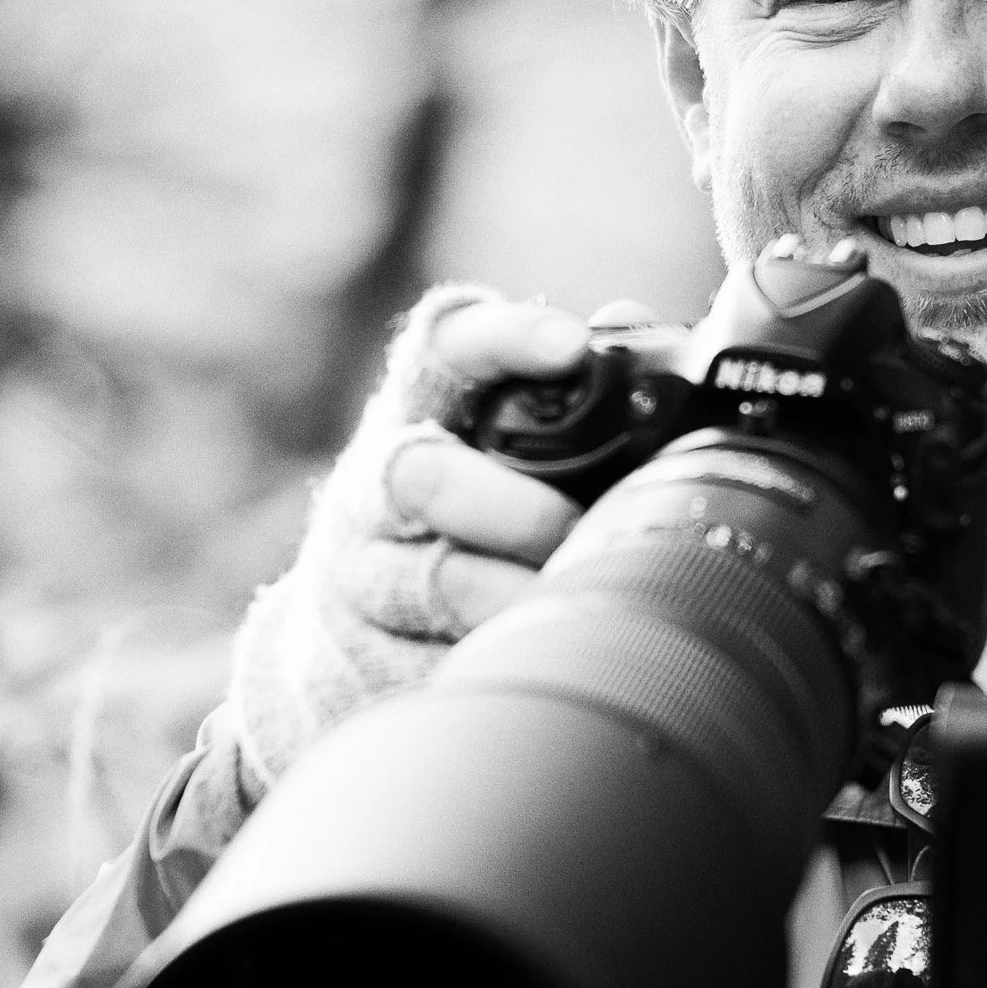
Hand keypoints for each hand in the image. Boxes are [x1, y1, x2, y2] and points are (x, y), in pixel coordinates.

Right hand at [225, 286, 595, 791]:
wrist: (356, 637)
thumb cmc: (477, 519)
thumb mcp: (509, 446)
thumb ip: (577, 391)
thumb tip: (631, 321)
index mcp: (420, 409)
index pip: (447, 347)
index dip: (506, 339)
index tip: (571, 346)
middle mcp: (374, 488)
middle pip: (420, 473)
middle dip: (513, 505)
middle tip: (576, 530)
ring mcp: (363, 581)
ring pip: (435, 582)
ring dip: (520, 596)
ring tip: (580, 607)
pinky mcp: (363, 664)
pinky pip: (441, 666)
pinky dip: (502, 664)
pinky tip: (547, 664)